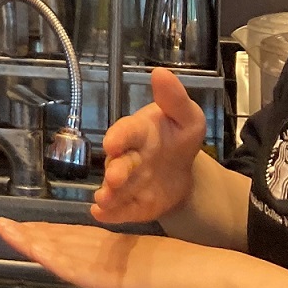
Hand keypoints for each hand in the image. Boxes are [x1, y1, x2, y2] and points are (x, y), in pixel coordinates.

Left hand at [0, 217, 227, 287]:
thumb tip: (166, 285)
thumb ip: (164, 278)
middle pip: (69, 240)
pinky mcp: (109, 277)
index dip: (61, 235)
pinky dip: (48, 257)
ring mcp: (112, 263)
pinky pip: (72, 267)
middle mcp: (118, 251)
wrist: (222, 282)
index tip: (41, 230)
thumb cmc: (210, 286)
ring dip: (32, 241)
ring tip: (6, 231)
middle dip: (39, 234)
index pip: (89, 241)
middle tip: (10, 227)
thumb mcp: (179, 279)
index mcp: (134, 252)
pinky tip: (30, 250)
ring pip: (63, 249)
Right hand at [91, 67, 205, 224]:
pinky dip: (110, 214)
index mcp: (138, 132)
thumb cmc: (177, 138)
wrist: (181, 171)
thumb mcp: (187, 117)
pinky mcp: (131, 205)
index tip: (113, 143)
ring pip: (115, 189)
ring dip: (109, 194)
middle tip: (115, 178)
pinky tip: (101, 215)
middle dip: (116, 171)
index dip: (120, 137)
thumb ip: (174, 98)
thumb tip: (160, 72)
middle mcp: (127, 157)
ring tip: (105, 200)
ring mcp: (127, 183)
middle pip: (119, 164)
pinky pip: (120, 210)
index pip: (127, 132)